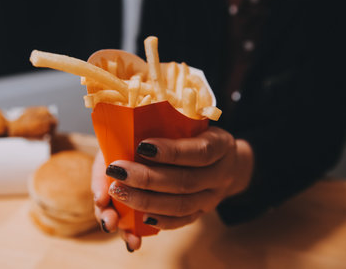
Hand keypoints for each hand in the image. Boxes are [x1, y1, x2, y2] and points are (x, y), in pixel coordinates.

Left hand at [91, 126, 253, 251]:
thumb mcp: (196, 123)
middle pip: (185, 182)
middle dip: (147, 178)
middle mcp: (220, 175)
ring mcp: (212, 197)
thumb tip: (129, 124)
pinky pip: (182, 221)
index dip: (172, 152)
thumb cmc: (199, 136)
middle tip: (116, 171)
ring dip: (146, 201)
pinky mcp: (202, 212)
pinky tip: (138, 217)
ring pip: (181, 205)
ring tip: (118, 192)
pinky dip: (160, 221)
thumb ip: (170, 123)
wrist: (228, 162)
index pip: (199, 151)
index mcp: (221, 146)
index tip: (141, 146)